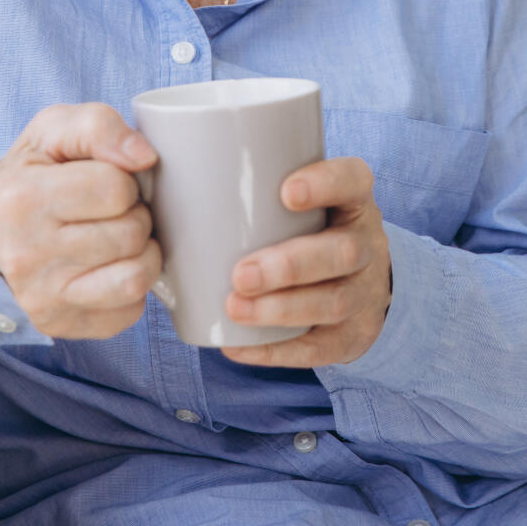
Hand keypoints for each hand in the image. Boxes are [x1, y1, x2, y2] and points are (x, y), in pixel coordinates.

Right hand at [0, 103, 162, 339]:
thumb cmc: (30, 176)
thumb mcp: (52, 132)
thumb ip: (99, 126)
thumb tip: (144, 157)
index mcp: (22, 199)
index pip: (115, 188)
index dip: (122, 180)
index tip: (104, 182)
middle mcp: (27, 255)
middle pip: (131, 233)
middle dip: (133, 215)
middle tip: (111, 212)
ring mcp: (43, 298)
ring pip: (136, 277)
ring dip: (141, 253)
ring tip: (118, 238)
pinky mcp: (62, 325)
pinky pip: (130, 310)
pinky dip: (130, 287)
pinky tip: (108, 268)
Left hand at [219, 156, 393, 368]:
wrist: (360, 283)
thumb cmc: (307, 231)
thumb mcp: (302, 202)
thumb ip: (253, 188)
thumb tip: (160, 175)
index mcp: (352, 202)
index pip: (353, 181)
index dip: (326, 184)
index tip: (286, 192)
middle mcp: (366, 245)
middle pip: (342, 252)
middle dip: (290, 265)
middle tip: (241, 274)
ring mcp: (364, 293)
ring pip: (333, 302)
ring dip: (281, 308)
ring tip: (234, 308)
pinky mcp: (351, 336)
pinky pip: (319, 347)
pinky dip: (276, 350)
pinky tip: (237, 345)